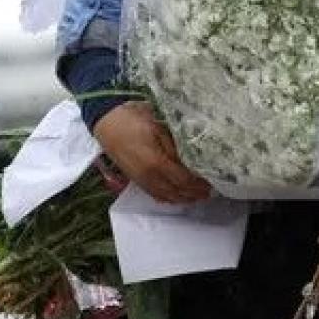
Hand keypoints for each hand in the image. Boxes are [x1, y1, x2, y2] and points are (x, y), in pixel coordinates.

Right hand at [92, 102, 210, 204]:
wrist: (107, 122)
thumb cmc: (134, 119)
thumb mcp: (159, 127)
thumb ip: (175, 146)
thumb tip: (192, 160)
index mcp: (157, 163)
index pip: (184, 180)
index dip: (198, 184)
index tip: (211, 182)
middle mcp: (149, 176)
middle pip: (177, 192)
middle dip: (194, 193)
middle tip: (209, 191)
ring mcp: (141, 180)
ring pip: (166, 196)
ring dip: (183, 198)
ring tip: (197, 196)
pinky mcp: (135, 180)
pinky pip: (154, 195)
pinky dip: (168, 198)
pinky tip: (177, 197)